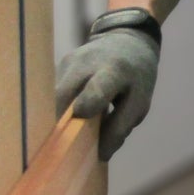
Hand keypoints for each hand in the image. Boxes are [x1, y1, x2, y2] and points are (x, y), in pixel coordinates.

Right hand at [55, 27, 158, 160]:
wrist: (127, 40)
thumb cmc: (137, 77)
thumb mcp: (139, 102)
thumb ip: (120, 128)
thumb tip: (100, 155)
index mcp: (115, 70)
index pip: (96, 90)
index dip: (84, 110)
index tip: (78, 134)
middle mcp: (87, 62)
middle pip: (63, 96)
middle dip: (59, 124)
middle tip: (61, 149)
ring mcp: (70, 61)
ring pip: (54, 96)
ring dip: (57, 117)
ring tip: (63, 136)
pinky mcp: (60, 63)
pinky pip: (55, 92)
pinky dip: (58, 108)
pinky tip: (66, 119)